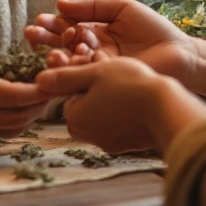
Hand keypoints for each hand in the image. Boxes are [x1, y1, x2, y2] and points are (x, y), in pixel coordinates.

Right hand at [0, 46, 50, 142]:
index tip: (52, 80)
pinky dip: (22, 121)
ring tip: (45, 98)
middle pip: (20, 114)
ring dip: (34, 113)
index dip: (37, 91)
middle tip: (55, 88)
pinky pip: (7, 131)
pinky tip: (28, 108)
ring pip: (17, 126)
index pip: (14, 95)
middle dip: (41, 103)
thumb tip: (18, 60)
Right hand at [25, 0, 196, 83]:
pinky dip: (73, 68)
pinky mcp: (104, 82)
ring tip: (49, 50)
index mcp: (95, 32)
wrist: (180, 54)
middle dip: (46, 39)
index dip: (52, 24)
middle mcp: (92, 51)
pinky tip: (64, 61)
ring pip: (70, 62)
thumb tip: (61, 4)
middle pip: (62, 45)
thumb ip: (92, 6)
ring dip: (56, 55)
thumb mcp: (121, 8)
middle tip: (31, 34)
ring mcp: (97, 67)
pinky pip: (83, 75)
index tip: (39, 20)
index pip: (67, 27)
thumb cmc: (154, 29)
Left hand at [36, 58, 205, 153]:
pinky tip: (138, 98)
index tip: (101, 59)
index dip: (86, 69)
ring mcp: (105, 142)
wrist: (167, 110)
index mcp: (72, 117)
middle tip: (116, 69)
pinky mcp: (124, 145)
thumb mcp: (94, 72)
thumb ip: (64, 76)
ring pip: (102, 110)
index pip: (70, 88)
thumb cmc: (130, 85)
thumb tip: (38, 80)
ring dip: (111, 95)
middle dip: (97, 83)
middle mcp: (85, 134)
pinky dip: (124, 110)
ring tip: (129, 81)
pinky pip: (118, 123)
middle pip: (85, 100)